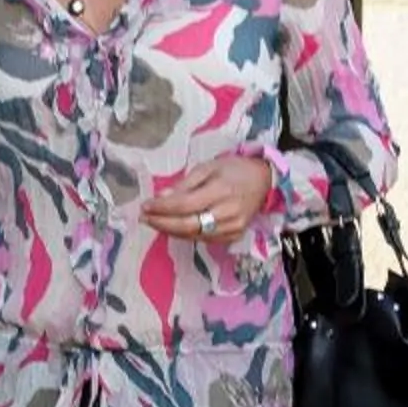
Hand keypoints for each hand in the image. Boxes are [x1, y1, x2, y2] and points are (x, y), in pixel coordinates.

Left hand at [142, 152, 270, 244]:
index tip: (145, 205)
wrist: (264, 181)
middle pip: (188, 225)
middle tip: (143, 218)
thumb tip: (162, 196)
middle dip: (162, 223)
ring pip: (194, 235)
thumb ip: (185, 184)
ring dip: (170, 230)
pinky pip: (204, 239)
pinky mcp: (234, 236)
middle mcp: (228, 213)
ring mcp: (233, 228)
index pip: (185, 205)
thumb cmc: (234, 169)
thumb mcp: (208, 167)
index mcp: (222, 191)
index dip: (162, 208)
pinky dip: (185, 234)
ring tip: (153, 222)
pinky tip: (173, 227)